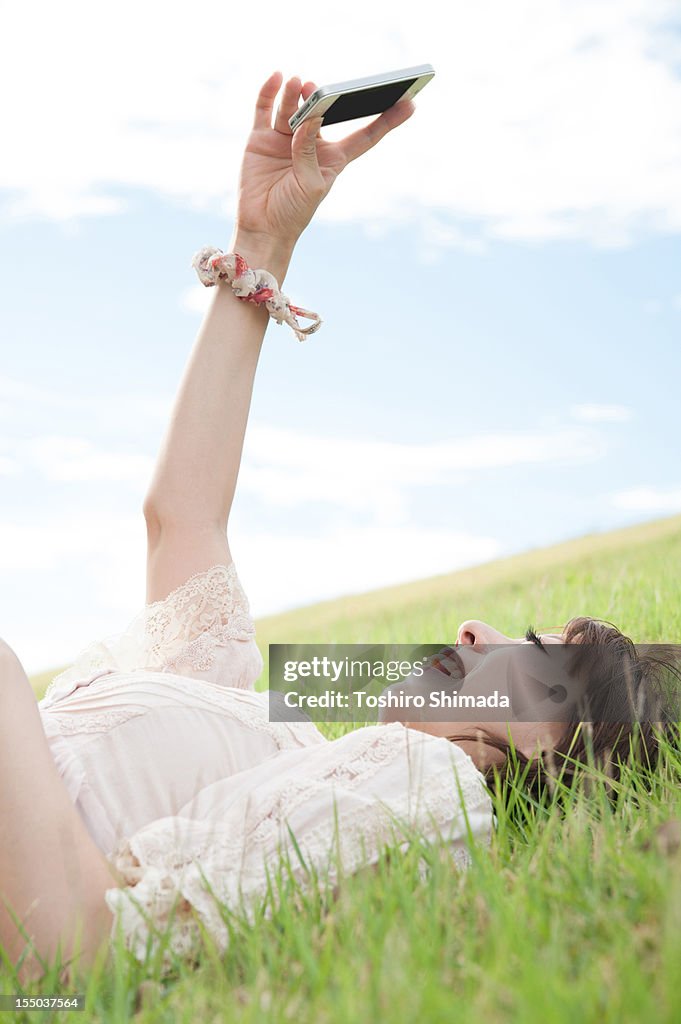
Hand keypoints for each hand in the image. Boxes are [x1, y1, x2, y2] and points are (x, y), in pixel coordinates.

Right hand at [232, 71, 415, 250]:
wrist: (262, 227)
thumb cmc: (293, 213)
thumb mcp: (311, 185)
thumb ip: (310, 151)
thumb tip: (308, 117)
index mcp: (334, 158)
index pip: (365, 135)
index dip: (387, 120)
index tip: (410, 103)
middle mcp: (311, 143)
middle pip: (324, 112)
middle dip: (326, 98)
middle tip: (323, 90)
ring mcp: (285, 138)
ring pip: (293, 106)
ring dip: (296, 94)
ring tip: (298, 83)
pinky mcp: (261, 138)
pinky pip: (266, 108)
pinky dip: (269, 92)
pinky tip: (276, 77)